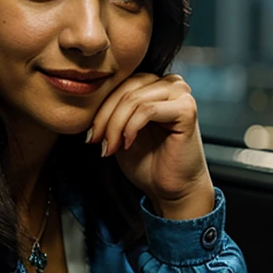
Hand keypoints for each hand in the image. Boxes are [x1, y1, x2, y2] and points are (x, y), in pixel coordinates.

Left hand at [88, 73, 214, 220]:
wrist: (170, 189)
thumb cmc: (147, 161)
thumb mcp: (119, 130)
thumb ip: (110, 110)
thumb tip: (85, 98)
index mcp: (153, 84)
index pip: (119, 84)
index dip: (100, 108)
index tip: (90, 135)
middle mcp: (170, 83)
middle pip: (125, 89)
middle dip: (105, 118)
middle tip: (96, 141)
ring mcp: (181, 94)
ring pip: (134, 100)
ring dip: (116, 126)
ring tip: (111, 147)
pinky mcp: (187, 109)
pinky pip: (148, 110)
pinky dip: (131, 127)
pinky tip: (128, 144)